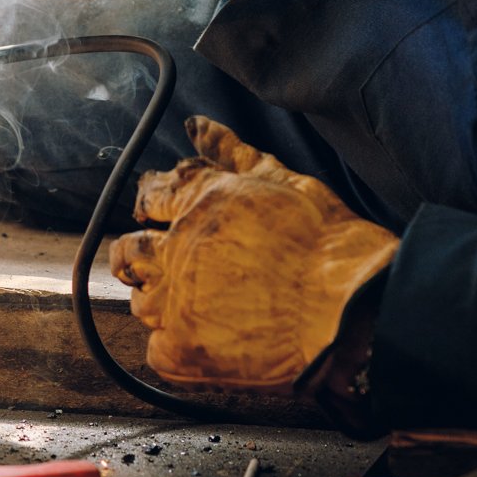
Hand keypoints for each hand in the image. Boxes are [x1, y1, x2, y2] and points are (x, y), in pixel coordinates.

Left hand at [109, 117, 397, 389]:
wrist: (347, 308)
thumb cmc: (326, 243)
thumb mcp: (282, 180)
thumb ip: (231, 152)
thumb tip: (195, 125)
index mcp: (200, 204)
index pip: (150, 195)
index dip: (148, 204)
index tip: (152, 213)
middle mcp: (177, 250)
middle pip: (129, 252)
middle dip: (137, 256)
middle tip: (163, 265)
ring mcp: (176, 303)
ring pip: (141, 302)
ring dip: (159, 300)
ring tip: (196, 305)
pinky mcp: (183, 351)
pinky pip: (156, 350)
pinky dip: (175, 345)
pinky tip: (205, 341)